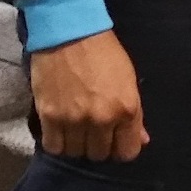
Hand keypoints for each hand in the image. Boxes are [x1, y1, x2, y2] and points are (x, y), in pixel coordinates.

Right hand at [29, 30, 149, 161]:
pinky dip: (57, 142)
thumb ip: (135, 115)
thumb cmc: (105, 54)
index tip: (116, 140)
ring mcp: (74, 120)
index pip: (127, 152)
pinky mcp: (49, 117)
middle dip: (99, 145)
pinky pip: (53, 146)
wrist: (71, 35)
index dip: (122, 148)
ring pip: (76, 153)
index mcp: (126, 109)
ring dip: (77, 144)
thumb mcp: (129, 81)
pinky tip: (60, 129)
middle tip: (94, 131)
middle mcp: (101, 119)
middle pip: (100, 155)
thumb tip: (142, 140)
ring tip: (76, 128)